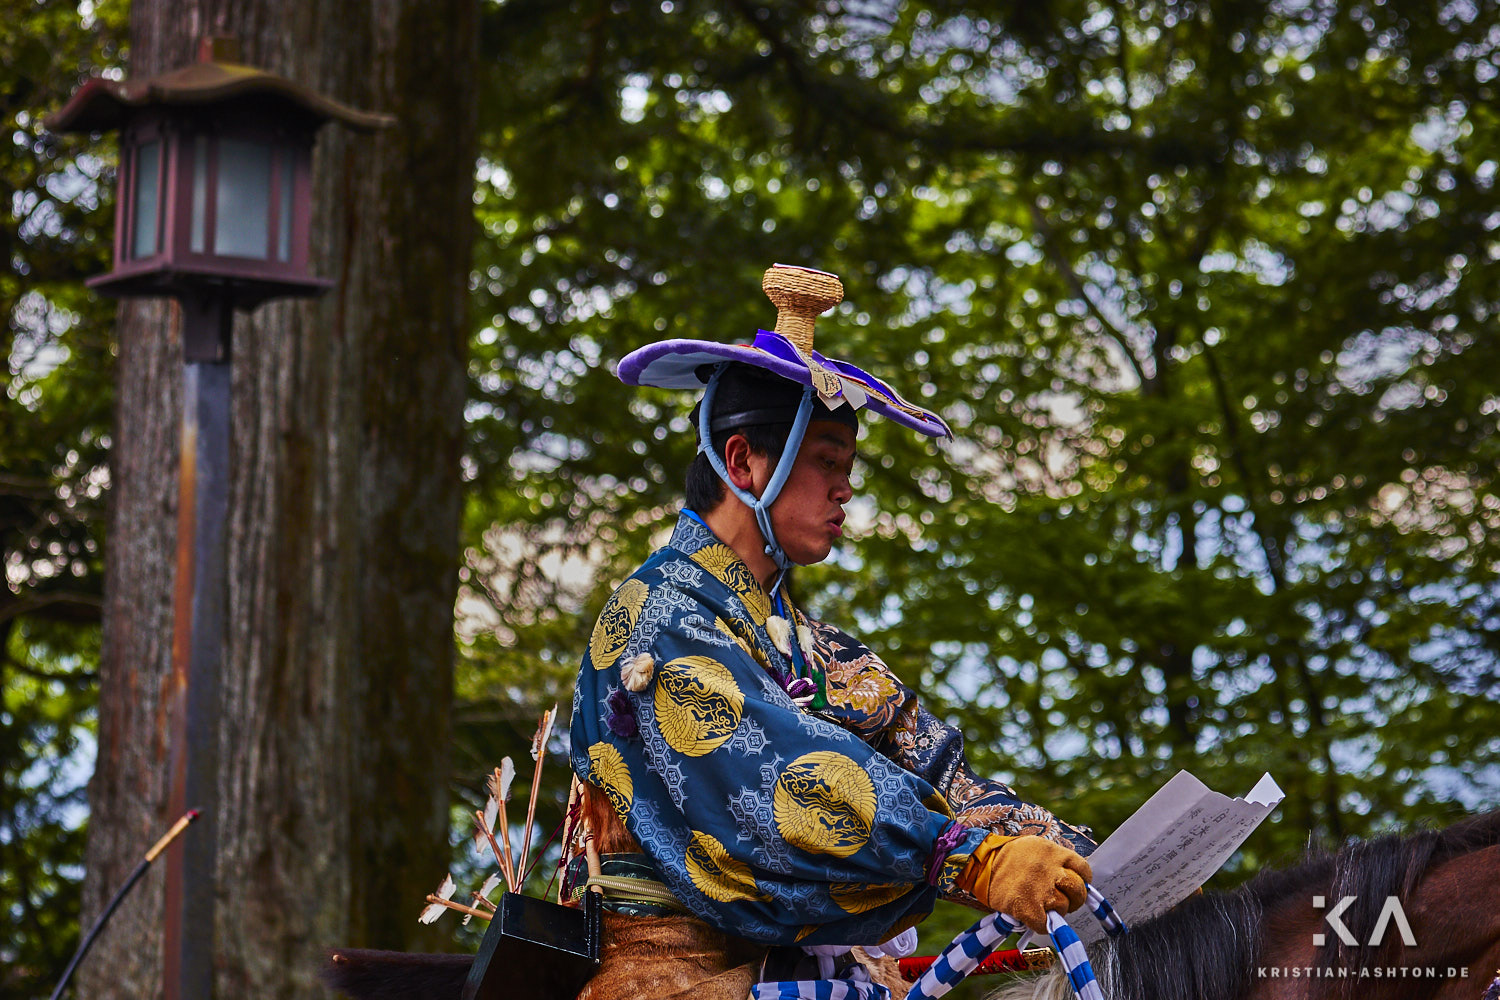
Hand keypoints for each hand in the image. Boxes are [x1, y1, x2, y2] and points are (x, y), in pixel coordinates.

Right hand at [956, 834, 1091, 933]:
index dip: (1083, 880)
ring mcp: (1041, 890)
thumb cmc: (1006, 856)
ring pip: (1064, 907)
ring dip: (1057, 911)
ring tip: (1045, 908)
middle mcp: (1052, 870)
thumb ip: (1054, 859)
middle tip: (1064, 900)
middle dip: (1074, 898)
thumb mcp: (1035, 847)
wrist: (979, 862)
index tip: (1077, 885)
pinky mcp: (1028, 907)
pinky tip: (1035, 919)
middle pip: (1078, 889)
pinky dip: (1042, 925)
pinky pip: (1045, 924)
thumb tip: (1069, 875)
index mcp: (1054, 853)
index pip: (1083, 870)